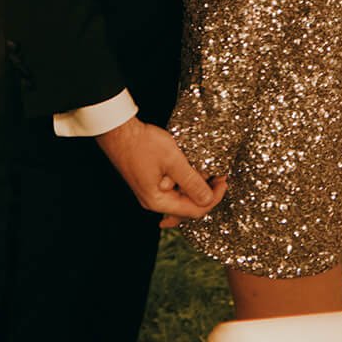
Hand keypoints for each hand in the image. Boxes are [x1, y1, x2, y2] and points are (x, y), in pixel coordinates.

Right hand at [94, 119, 222, 220]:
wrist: (118, 131)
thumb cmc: (142, 143)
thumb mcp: (173, 160)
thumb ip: (191, 181)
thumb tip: (208, 199)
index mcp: (158, 201)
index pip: (194, 211)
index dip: (213, 198)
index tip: (224, 182)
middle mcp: (153, 201)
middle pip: (187, 207)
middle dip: (206, 193)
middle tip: (219, 176)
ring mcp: (150, 192)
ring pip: (180, 197)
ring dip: (196, 185)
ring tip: (207, 169)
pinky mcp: (150, 182)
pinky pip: (173, 188)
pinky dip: (184, 181)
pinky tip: (191, 170)